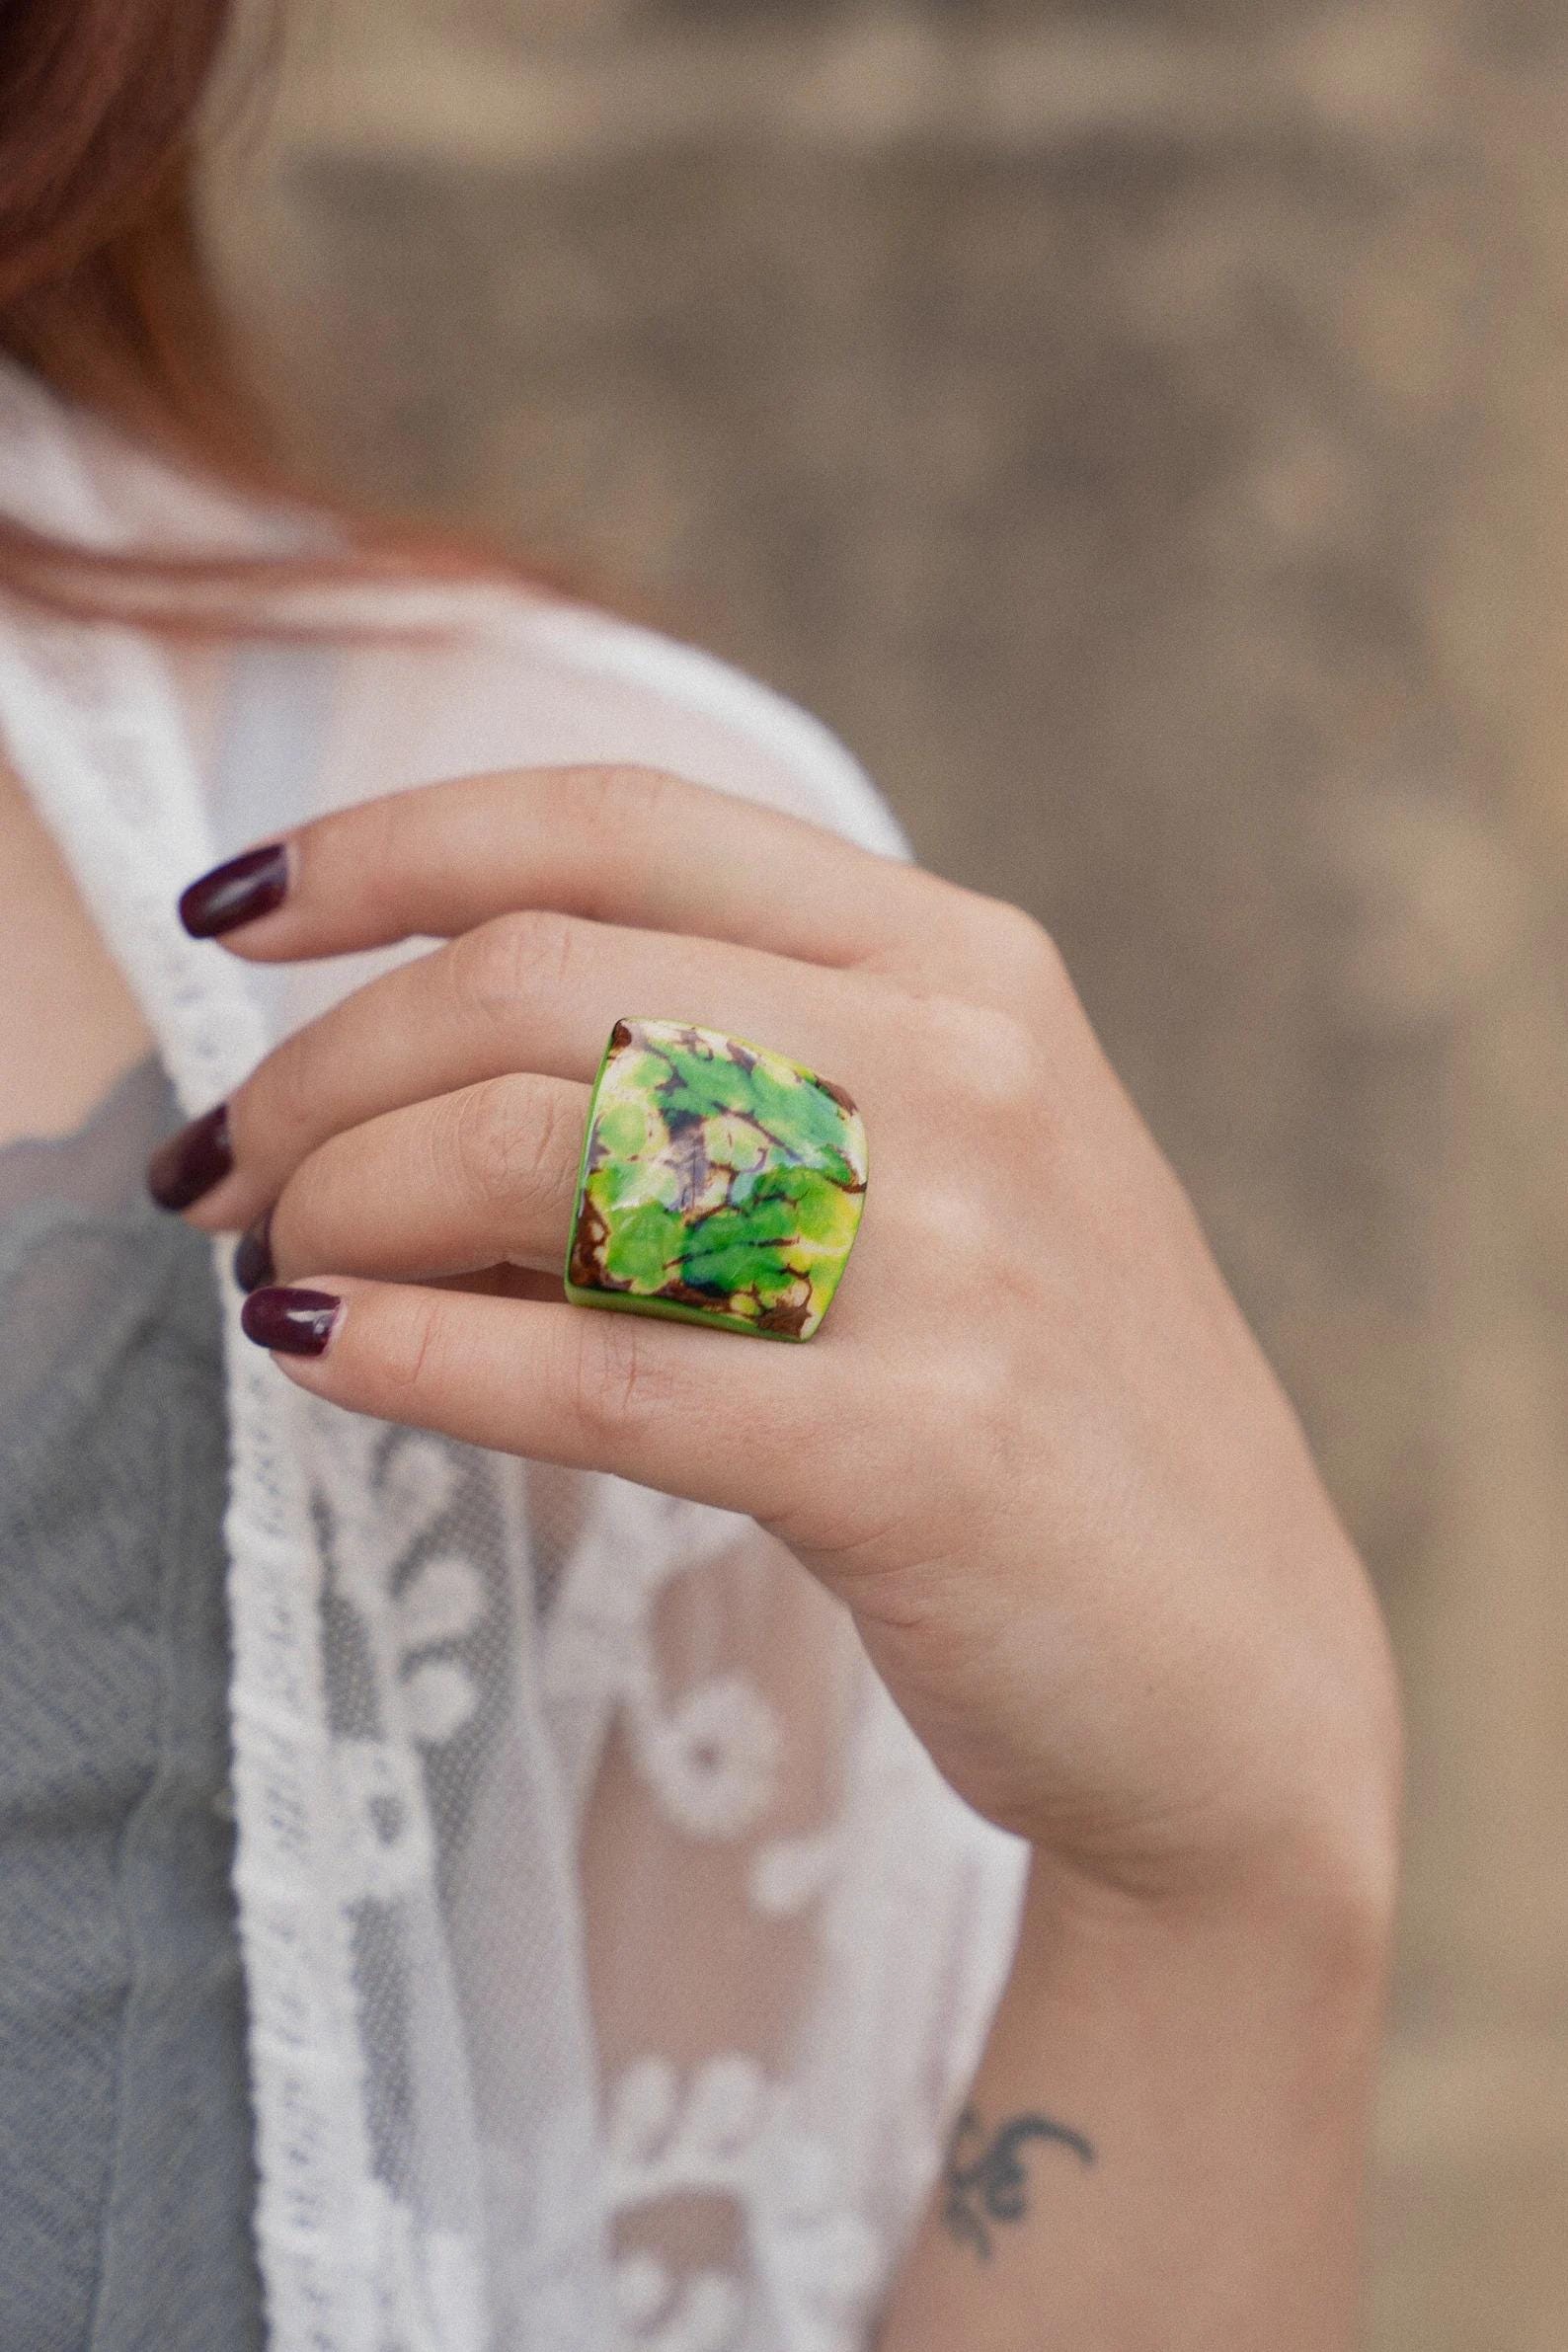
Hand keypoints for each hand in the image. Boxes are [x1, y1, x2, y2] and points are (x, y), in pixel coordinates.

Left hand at [165, 765, 1400, 1911]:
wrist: (1231, 1668)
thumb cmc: (1035, 1404)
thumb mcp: (930, 1187)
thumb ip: (725, 1103)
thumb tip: (395, 1097)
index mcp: (963, 963)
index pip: (617, 825)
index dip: (387, 847)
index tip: (231, 913)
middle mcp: (970, 1068)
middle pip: (533, 984)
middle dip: (319, 1070)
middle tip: (227, 1167)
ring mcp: (961, 1258)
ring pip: (539, 1158)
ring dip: (340, 1204)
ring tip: (271, 1265)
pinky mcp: (922, 1456)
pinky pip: (592, 1378)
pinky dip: (409, 1355)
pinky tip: (310, 1352)